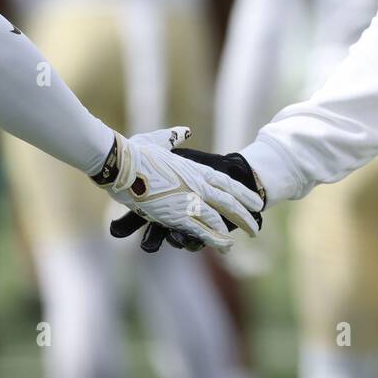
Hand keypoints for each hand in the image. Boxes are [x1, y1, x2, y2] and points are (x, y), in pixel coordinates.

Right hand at [94, 128, 263, 252]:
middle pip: (230, 202)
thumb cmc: (135, 150)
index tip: (256, 201)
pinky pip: (201, 230)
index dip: (243, 193)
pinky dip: (215, 238)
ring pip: (220, 218)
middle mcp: (197, 185)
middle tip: (256, 225)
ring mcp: (188, 201)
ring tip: (248, 235)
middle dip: (244, 214)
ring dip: (235, 227)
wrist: (120, 161)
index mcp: (195, 169)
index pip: (227, 183)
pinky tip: (227, 246)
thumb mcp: (160, 140)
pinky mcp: (175, 216)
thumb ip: (174, 138)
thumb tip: (184, 131)